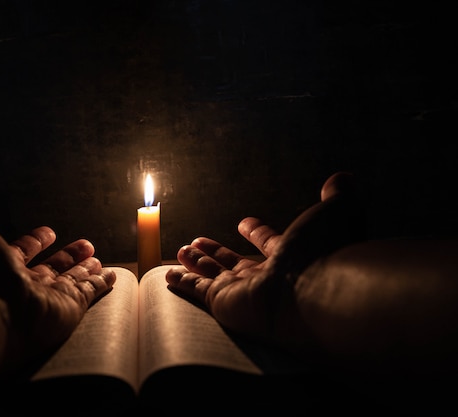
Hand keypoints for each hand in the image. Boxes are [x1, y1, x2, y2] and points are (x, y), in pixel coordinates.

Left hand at [0, 205, 115, 374]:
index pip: (22, 252)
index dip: (35, 241)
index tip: (48, 232)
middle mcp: (24, 286)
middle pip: (51, 269)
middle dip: (67, 257)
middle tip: (84, 245)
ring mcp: (47, 299)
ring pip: (71, 281)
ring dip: (85, 269)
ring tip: (97, 258)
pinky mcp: (69, 309)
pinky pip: (89, 293)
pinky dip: (101, 284)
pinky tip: (111, 276)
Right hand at [165, 172, 364, 341]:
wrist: (315, 291)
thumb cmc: (327, 253)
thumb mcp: (337, 211)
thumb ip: (338, 195)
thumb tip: (341, 178)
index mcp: (290, 256)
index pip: (269, 243)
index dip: (257, 232)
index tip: (246, 222)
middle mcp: (266, 276)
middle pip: (236, 263)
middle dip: (218, 251)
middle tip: (201, 240)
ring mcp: (243, 291)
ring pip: (213, 276)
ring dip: (198, 263)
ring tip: (183, 250)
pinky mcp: (223, 303)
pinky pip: (197, 291)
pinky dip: (182, 283)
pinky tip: (169, 276)